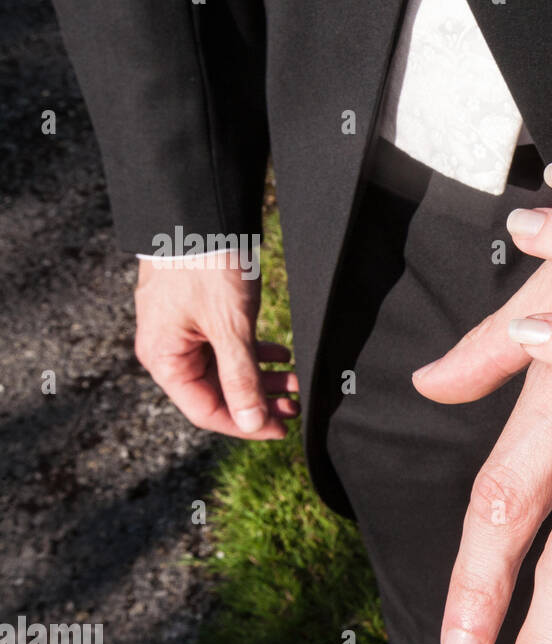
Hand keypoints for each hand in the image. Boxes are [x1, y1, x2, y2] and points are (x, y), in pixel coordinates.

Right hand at [133, 251, 297, 437]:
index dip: (245, 426)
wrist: (200, 213)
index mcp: (164, 359)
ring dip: (261, 378)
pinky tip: (283, 356)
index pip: (206, 411)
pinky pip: (227, 346)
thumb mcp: (229, 327)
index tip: (282, 430)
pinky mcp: (198, 314)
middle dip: (257, 402)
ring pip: (225, 370)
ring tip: (295, 382)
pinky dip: (255, 354)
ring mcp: (182, 331)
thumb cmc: (206, 266)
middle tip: (296, 408)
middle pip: (216, 392)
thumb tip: (252, 423)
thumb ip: (240, 378)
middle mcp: (168, 350)